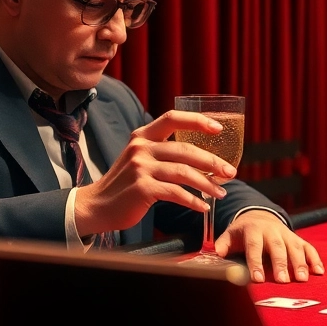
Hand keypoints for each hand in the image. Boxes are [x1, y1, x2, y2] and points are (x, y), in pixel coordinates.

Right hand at [73, 110, 235, 234]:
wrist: (96, 206)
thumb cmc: (124, 185)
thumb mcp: (139, 159)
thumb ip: (161, 152)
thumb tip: (201, 158)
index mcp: (142, 136)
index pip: (173, 118)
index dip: (197, 120)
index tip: (219, 129)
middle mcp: (141, 148)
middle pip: (185, 149)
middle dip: (212, 161)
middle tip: (230, 172)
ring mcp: (140, 168)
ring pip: (184, 173)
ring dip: (207, 184)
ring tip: (221, 192)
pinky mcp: (142, 189)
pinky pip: (176, 193)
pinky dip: (193, 201)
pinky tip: (203, 207)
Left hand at [215, 210, 322, 283]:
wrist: (259, 216)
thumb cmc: (242, 233)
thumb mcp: (230, 235)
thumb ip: (223, 245)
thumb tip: (218, 254)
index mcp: (253, 230)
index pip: (254, 247)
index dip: (256, 263)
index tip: (258, 279)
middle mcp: (272, 231)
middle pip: (277, 248)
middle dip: (281, 265)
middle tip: (283, 281)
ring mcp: (286, 234)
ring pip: (295, 248)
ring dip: (300, 263)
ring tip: (302, 279)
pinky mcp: (297, 239)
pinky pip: (308, 248)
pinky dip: (315, 259)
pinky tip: (319, 272)